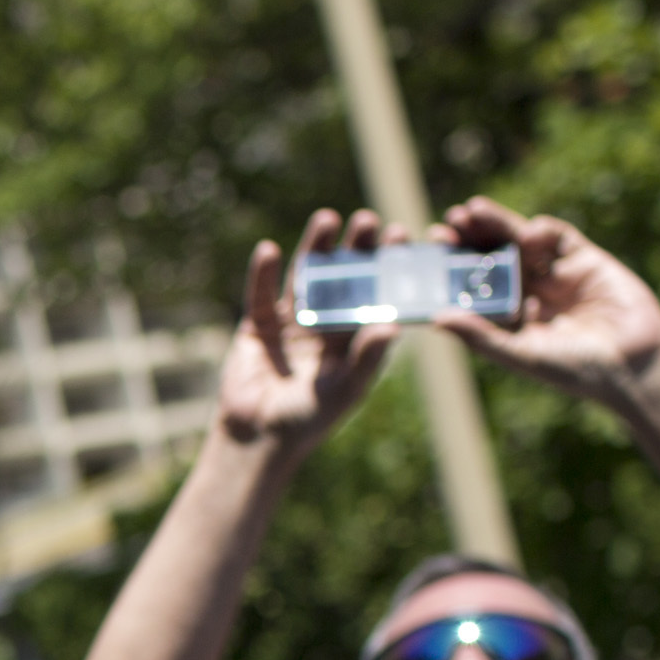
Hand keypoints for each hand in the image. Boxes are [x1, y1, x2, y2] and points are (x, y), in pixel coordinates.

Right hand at [216, 208, 400, 457]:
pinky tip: (270, 251)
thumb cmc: (308, 421)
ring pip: (305, 277)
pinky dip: (263, 274)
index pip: (375, 294)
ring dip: (314, 248)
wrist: (256, 440)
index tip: (402, 236)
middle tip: (368, 219)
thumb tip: (393, 325)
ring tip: (327, 218)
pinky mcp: (257, 326)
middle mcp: (325, 325)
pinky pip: (260, 294)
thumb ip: (367, 358)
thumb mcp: (345, 390)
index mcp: (352, 339)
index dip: (387, 266)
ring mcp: (290, 323)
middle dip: (354, 249)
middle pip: (342, 277)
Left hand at [432, 196, 659, 412]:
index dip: (452, 268)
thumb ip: (481, 336)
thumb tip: (436, 319)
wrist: (634, 364)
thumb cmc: (575, 369)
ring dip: (497, 224)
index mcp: (509, 315)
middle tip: (447, 223)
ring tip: (472, 210)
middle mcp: (530, 291)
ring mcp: (557, 273)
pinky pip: (560, 237)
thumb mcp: (522, 353)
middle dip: (470, 239)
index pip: (473, 285)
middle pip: (493, 257)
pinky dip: (542, 229)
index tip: (431, 254)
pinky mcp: (586, 259)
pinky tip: (527, 231)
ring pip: (521, 241)